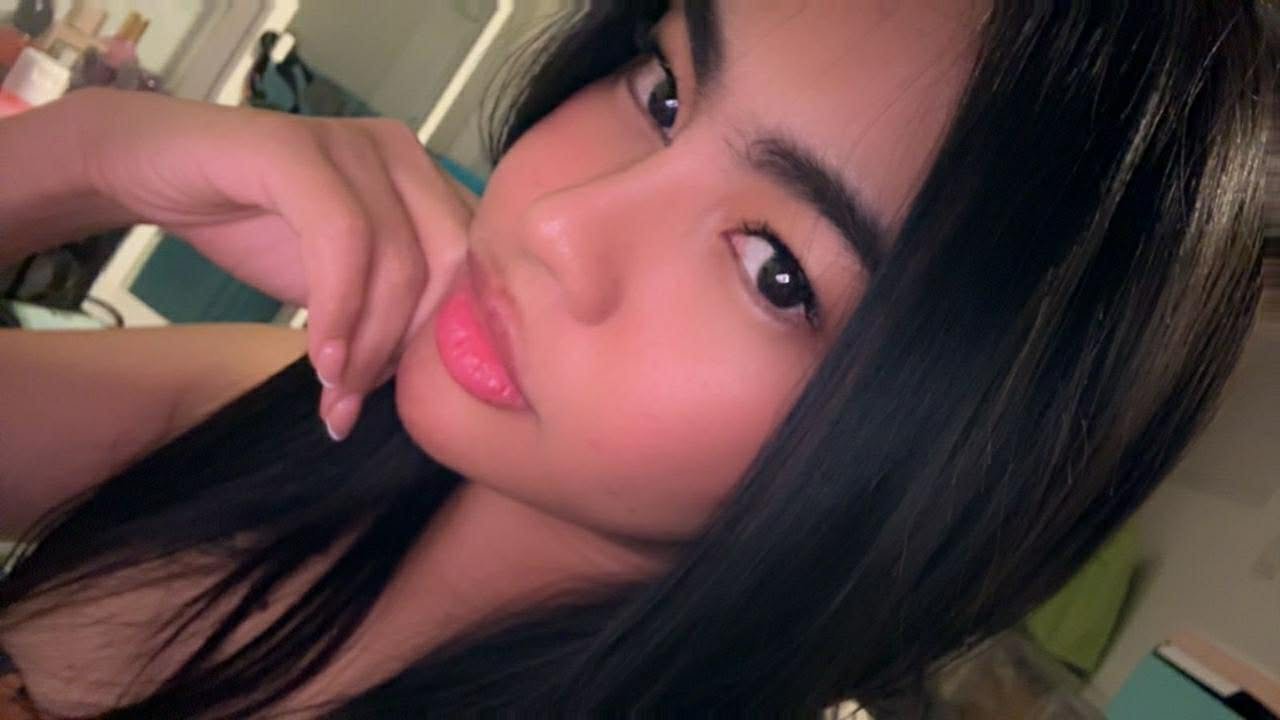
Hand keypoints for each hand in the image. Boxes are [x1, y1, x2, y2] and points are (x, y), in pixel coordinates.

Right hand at [75, 89, 470, 438]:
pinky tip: (320, 359)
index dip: (445, 344)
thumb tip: (431, 395)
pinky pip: (341, 239)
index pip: (474, 270)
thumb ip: (388, 314)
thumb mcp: (339, 281)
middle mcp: (403, 153)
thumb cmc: (254, 226)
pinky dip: (337, 310)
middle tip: (358, 401)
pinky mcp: (297, 148)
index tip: (401, 402)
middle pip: (450, 267)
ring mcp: (352, 142)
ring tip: (335, 391)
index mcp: (427, 181)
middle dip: (410, 349)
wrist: (153, 171)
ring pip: (399, 260)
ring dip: (370, 344)